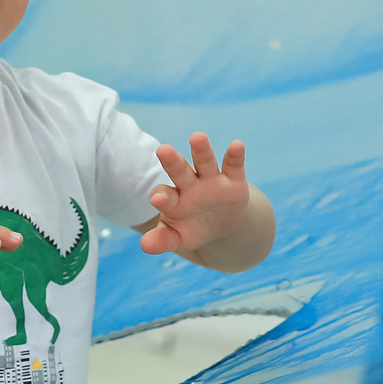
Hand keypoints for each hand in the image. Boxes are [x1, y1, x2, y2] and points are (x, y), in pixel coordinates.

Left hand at [143, 133, 251, 255]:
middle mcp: (190, 185)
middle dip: (172, 162)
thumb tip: (145, 246)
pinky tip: (237, 145)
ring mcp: (211, 180)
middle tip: (162, 150)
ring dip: (201, 150)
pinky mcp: (234, 180)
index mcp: (173, 200)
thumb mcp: (178, 238)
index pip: (164, 195)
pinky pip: (233, 165)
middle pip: (179, 171)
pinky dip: (235, 155)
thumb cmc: (191, 229)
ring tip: (197, 137)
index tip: (157, 199)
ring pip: (205, 162)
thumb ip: (162, 240)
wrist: (221, 225)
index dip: (161, 196)